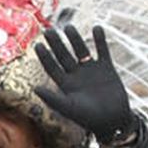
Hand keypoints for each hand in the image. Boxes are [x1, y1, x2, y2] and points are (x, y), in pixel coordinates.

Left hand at [33, 18, 135, 145]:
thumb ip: (52, 98)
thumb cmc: (89, 118)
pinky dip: (100, 40)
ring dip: (75, 38)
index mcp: (65, 84)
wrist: (113, 120)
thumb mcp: (69, 108)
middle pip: (63, 55)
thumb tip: (34, 89)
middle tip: (48, 31)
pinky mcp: (107, 68)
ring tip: (68, 27)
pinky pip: (102, 50)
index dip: (44, 56)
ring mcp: (91, 70)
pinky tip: (97, 28)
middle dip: (56, 43)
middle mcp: (76, 75)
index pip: (52, 67)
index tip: (38, 45)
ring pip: (81, 50)